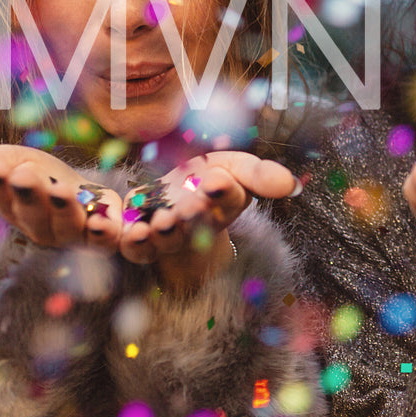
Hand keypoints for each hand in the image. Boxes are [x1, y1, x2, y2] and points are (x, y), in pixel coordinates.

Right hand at [0, 144, 122, 251]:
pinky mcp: (107, 235)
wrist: (83, 191)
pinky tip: (107, 224)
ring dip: (65, 211)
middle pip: (35, 217)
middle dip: (29, 197)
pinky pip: (109, 242)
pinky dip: (110, 237)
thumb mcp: (13, 160)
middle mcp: (44, 229)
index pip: (3, 200)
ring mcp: (75, 235)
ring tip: (60, 191)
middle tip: (23, 175)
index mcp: (16, 211)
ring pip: (69, 228)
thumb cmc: (41, 176)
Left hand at [120, 152, 297, 290]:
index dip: (223, 192)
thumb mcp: (236, 169)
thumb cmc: (206, 179)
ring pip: (162, 241)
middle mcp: (194, 225)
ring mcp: (163, 236)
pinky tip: (123, 229)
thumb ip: (259, 175)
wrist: (172, 198)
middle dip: (193, 215)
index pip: (229, 199)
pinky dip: (125, 241)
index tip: (217, 181)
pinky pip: (129, 246)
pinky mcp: (133, 239)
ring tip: (159, 223)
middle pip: (196, 223)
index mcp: (223, 205)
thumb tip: (292, 184)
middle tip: (189, 206)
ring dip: (160, 234)